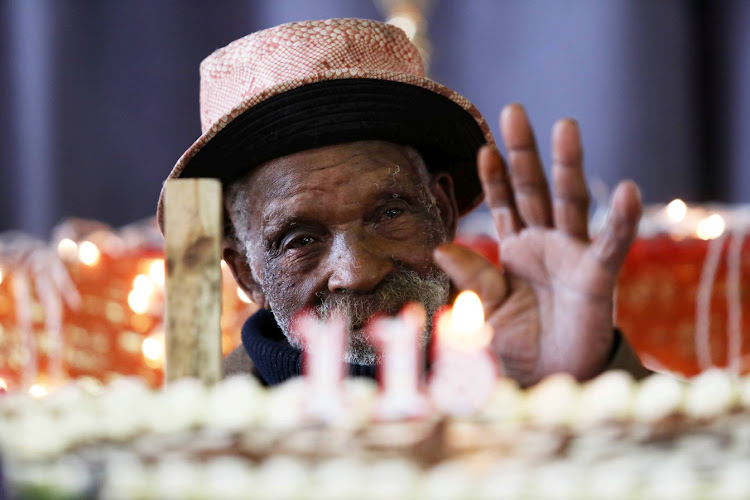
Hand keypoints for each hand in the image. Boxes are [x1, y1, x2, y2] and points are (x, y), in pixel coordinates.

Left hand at [433, 103, 640, 386]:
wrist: (550, 380)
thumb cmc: (518, 345)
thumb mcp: (484, 310)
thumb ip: (470, 277)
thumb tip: (440, 246)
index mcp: (516, 251)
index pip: (504, 205)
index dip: (494, 177)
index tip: (483, 146)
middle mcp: (544, 245)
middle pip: (533, 189)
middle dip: (523, 152)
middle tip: (513, 111)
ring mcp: (572, 256)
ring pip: (569, 202)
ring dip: (568, 164)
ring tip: (564, 125)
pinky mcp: (597, 277)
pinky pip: (611, 244)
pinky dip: (621, 220)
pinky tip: (627, 191)